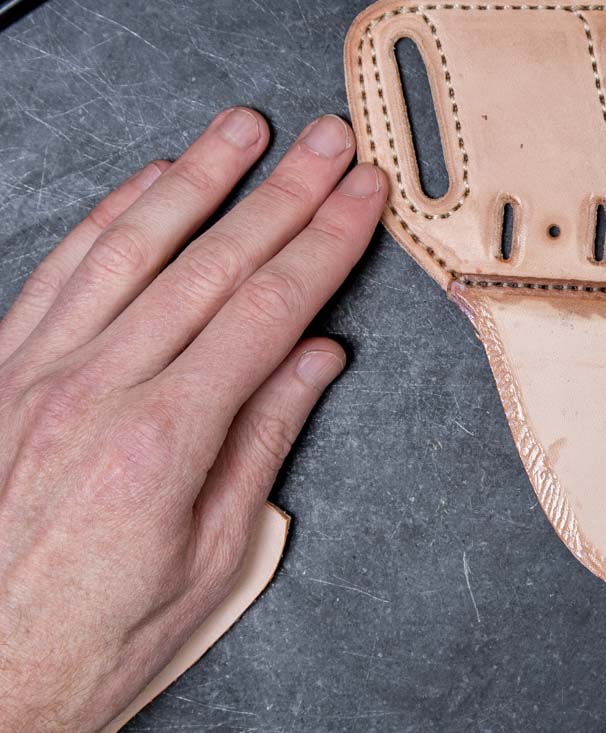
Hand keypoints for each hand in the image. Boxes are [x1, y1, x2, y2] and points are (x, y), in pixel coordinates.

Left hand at [0, 108, 385, 730]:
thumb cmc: (101, 635)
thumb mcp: (216, 557)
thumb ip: (264, 441)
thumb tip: (316, 359)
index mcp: (161, 442)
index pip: (266, 312)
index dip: (323, 245)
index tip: (360, 199)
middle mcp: (93, 392)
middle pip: (208, 266)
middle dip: (279, 194)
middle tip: (323, 142)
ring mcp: (36, 376)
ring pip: (129, 251)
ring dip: (193, 179)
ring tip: (241, 131)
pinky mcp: (0, 376)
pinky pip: (60, 275)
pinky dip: (107, 219)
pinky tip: (146, 184)